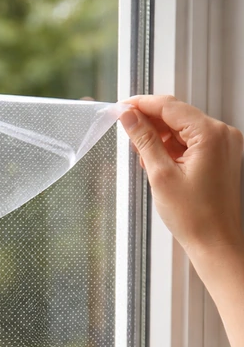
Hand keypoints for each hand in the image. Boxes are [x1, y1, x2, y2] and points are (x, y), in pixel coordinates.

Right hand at [120, 95, 243, 263]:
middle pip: (178, 115)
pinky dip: (173, 147)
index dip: (142, 104)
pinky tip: (157, 162)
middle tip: (125, 133)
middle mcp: (223, 134)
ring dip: (160, 137)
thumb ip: (144, 140)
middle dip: (150, 122)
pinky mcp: (221, 155)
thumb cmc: (194, 216)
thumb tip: (129, 117)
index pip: (171, 106)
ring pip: (184, 128)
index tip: (121, 107)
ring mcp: (224, 144)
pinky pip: (192, 141)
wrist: (216, 241)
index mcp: (211, 135)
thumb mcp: (161, 175)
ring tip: (142, 157)